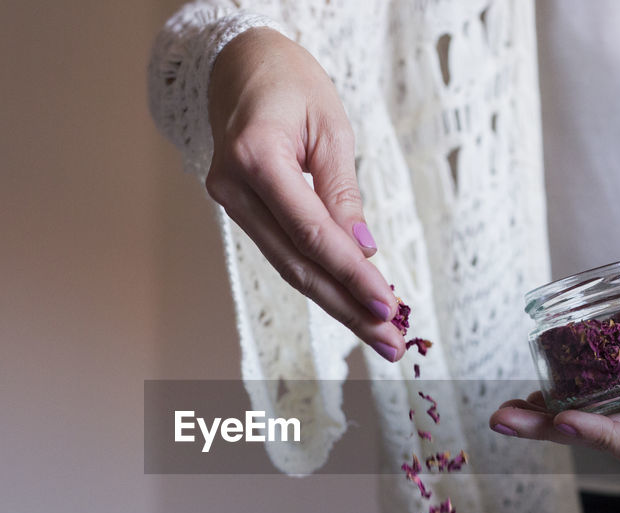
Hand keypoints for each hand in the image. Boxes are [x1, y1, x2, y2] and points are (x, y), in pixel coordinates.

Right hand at [205, 28, 402, 361]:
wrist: (241, 64)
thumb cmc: (290, 84)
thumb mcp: (331, 128)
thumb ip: (342, 192)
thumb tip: (362, 250)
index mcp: (254, 157)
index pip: (311, 233)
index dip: (351, 274)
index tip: (389, 304)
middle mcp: (232, 187)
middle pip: (297, 264)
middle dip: (348, 307)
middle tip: (391, 342)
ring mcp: (229, 202)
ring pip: (289, 266)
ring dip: (337, 303)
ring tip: (379, 334)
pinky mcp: (238, 210)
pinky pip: (283, 251)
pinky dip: (320, 278)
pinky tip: (351, 301)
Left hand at [489, 263, 619, 476]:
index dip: (606, 441)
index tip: (568, 416)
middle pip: (614, 441)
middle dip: (556, 431)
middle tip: (504, 417)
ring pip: (606, 426)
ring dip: (554, 420)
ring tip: (507, 409)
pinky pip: (611, 404)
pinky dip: (574, 400)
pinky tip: (538, 391)